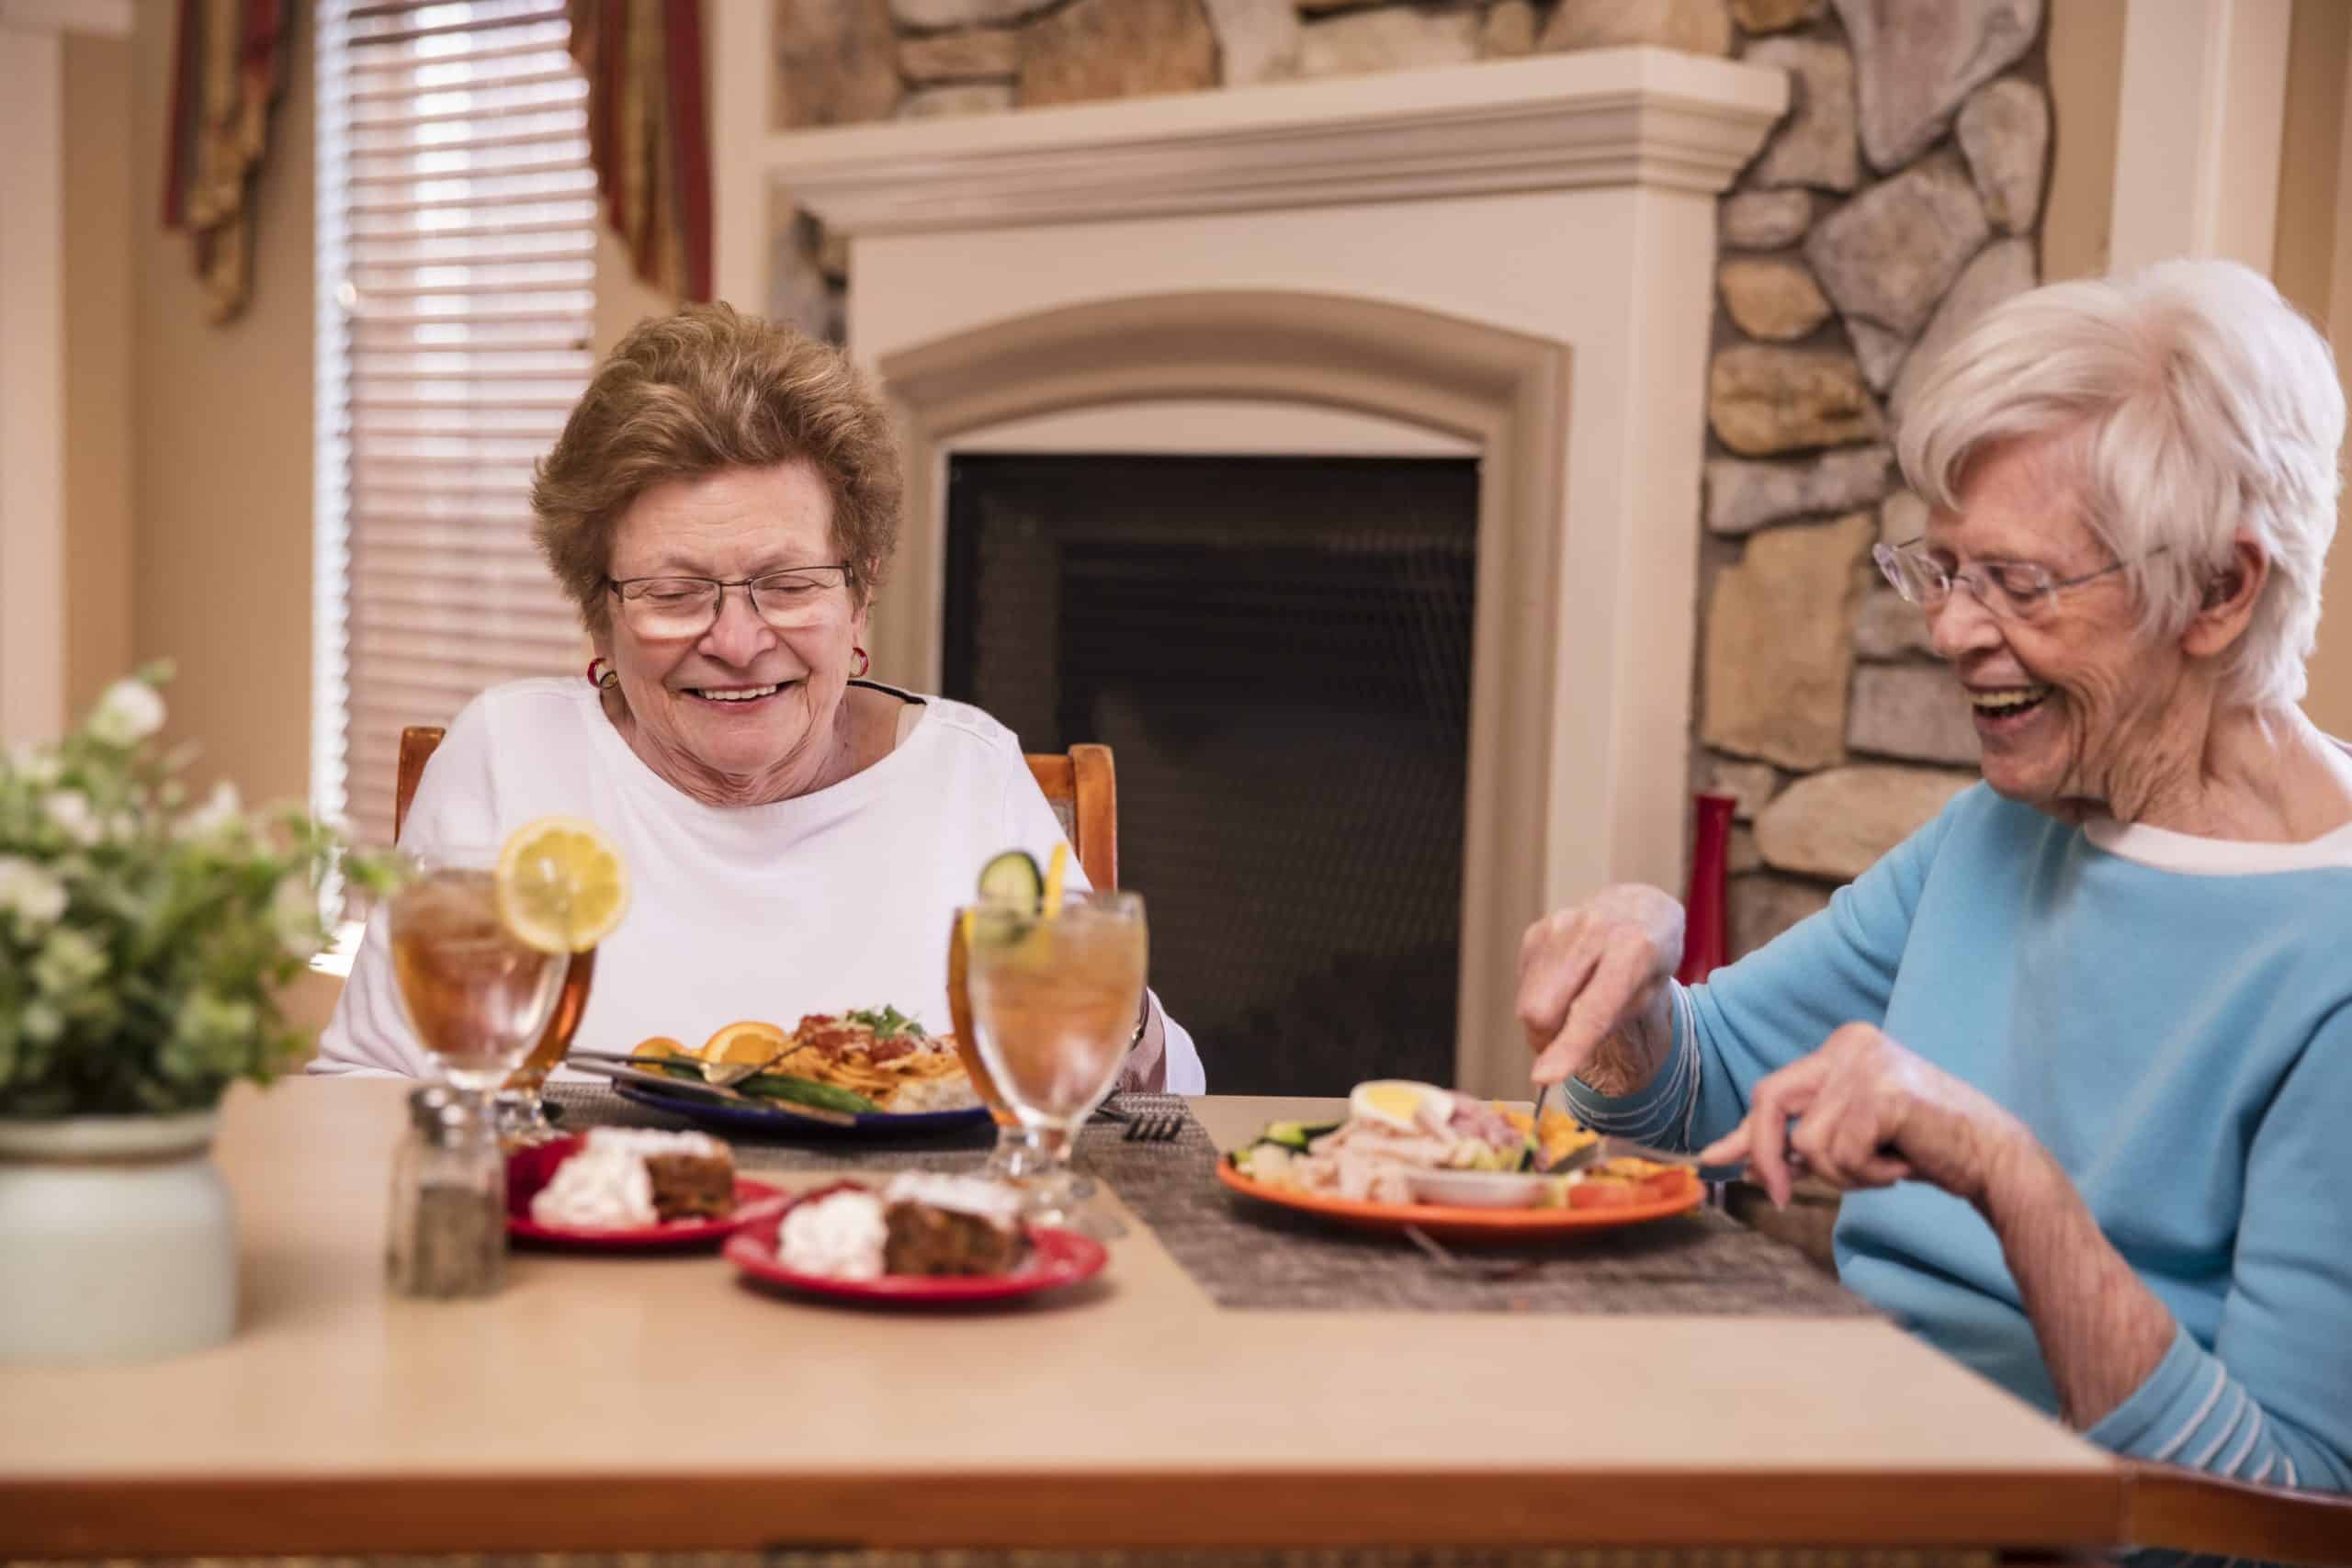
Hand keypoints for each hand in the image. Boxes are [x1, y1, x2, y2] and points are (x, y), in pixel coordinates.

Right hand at [1515, 884, 1683, 1091]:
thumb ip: (1605, 1023)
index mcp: (1632, 950)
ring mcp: (1558, 926)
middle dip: (1546, 1039)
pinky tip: (1565, 984)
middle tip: (1567, 1044)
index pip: (1593, 1010)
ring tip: (1572, 1008)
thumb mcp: (1647, 993)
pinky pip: (1523, 985)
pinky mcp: (1537, 930)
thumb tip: (1555, 1061)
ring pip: (1527, 1001)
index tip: (1543, 1077)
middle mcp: (1592, 932)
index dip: (1568, 1047)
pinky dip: (1539, 997)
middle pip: (1541, 1009)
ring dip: (1544, 1021)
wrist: (1639, 907)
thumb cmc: (1647, 959)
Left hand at [1696, 1022, 2029, 1208]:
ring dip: (1844, 1174)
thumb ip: (1795, 1141)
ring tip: (1886, 1165)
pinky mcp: (1883, 1093)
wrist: (1992, 1159)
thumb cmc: (1922, 1147)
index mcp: (1841, 1047)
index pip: (1772, 1090)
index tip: (1711, 1161)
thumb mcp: (1847, 1139)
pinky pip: (1841, 1154)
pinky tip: (1903, 1163)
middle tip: (1781, 1198)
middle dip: (1768, 1157)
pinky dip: (1868, 1175)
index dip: (1743, 1133)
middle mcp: (1850, 1044)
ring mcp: (1866, 1064)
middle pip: (1770, 1102)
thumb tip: (1731, 1159)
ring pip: (1808, 1143)